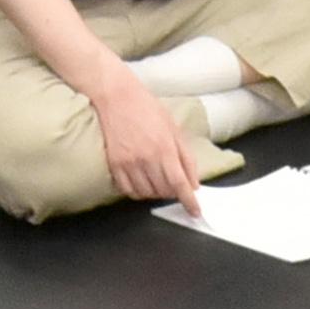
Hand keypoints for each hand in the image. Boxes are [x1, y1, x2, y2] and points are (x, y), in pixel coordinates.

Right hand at [86, 64, 204, 206]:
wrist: (116, 97)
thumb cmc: (147, 108)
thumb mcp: (174, 128)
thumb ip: (186, 157)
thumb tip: (194, 183)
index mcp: (164, 149)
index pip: (179, 184)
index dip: (189, 201)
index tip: (195, 211)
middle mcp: (146, 159)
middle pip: (163, 191)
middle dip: (172, 192)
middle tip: (173, 183)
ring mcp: (128, 163)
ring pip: (146, 194)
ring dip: (155, 192)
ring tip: (156, 179)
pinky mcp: (114, 165)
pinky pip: (128, 190)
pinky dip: (138, 191)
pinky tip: (141, 180)